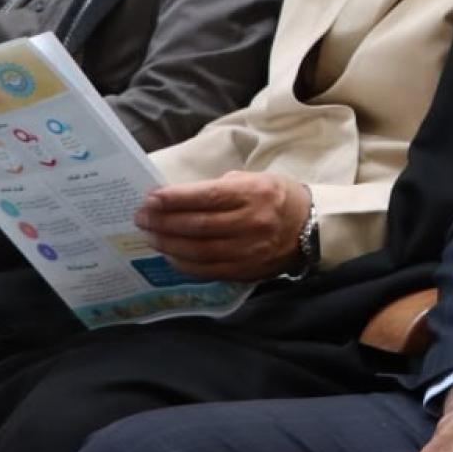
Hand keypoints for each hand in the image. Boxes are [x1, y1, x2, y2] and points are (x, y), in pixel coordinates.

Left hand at [135, 171, 310, 280]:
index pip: (208, 197)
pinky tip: (170, 254)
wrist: (310, 229)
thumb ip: (220, 188)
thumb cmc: (276, 198)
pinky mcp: (246, 271)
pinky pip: (208, 270)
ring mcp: (249, 251)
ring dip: (169, 243)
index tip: (151, 198)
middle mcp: (253, 223)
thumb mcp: (255, 180)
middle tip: (142, 218)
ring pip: (199, 251)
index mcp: (255, 194)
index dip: (175, 199)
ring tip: (151, 235)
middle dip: (164, 221)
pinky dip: (184, 263)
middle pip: (198, 225)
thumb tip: (179, 198)